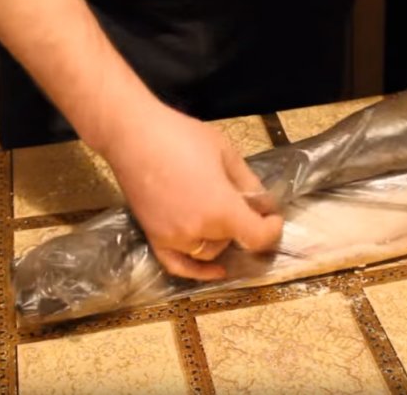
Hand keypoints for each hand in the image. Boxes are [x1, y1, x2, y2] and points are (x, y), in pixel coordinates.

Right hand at [98, 95, 283, 280]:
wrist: (132, 135)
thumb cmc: (181, 137)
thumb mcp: (226, 153)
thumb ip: (249, 184)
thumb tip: (265, 204)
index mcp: (221, 210)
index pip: (257, 236)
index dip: (272, 229)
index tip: (273, 217)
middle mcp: (198, 230)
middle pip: (232, 241)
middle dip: (242, 224)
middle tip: (243, 203)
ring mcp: (173, 237)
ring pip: (208, 252)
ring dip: (220, 239)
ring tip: (219, 214)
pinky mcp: (154, 237)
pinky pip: (178, 265)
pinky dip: (197, 271)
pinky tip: (215, 270)